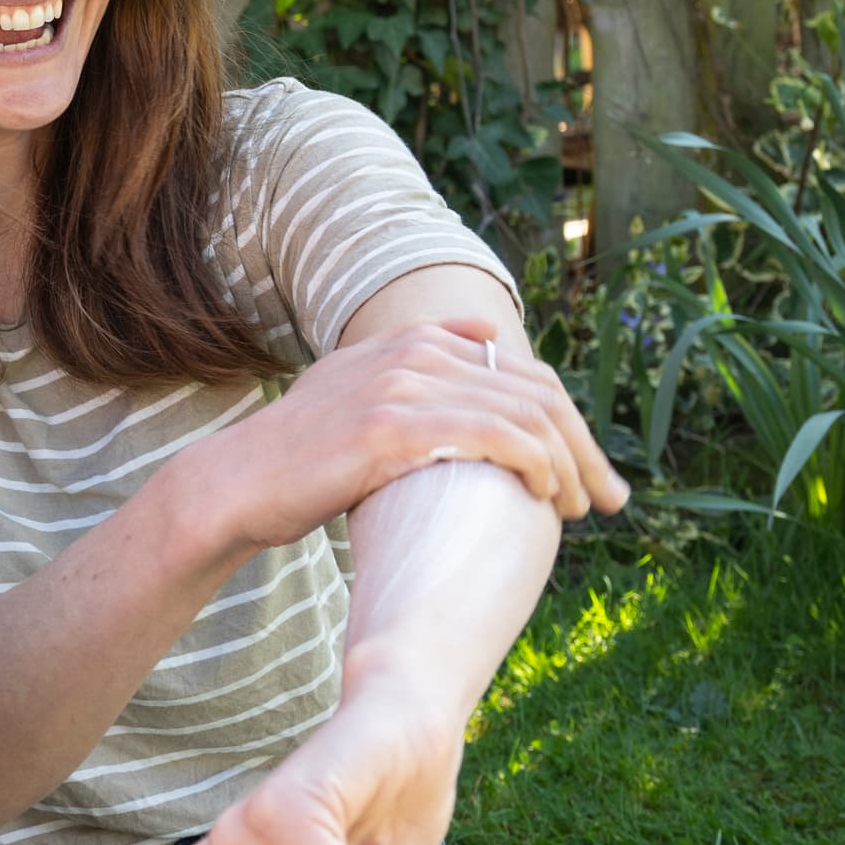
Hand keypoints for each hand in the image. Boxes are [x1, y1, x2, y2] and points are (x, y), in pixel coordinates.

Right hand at [166, 318, 623, 559]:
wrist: (236, 484)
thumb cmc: (301, 457)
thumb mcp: (355, 390)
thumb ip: (413, 362)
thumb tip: (486, 337)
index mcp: (412, 341)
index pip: (524, 373)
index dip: (570, 421)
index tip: (588, 471)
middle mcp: (414, 353)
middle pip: (537, 392)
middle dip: (585, 448)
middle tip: (608, 497)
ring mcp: (403, 385)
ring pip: (526, 415)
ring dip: (569, 464)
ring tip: (581, 507)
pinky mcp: (394, 427)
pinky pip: (495, 435)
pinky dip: (535, 464)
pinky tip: (546, 494)